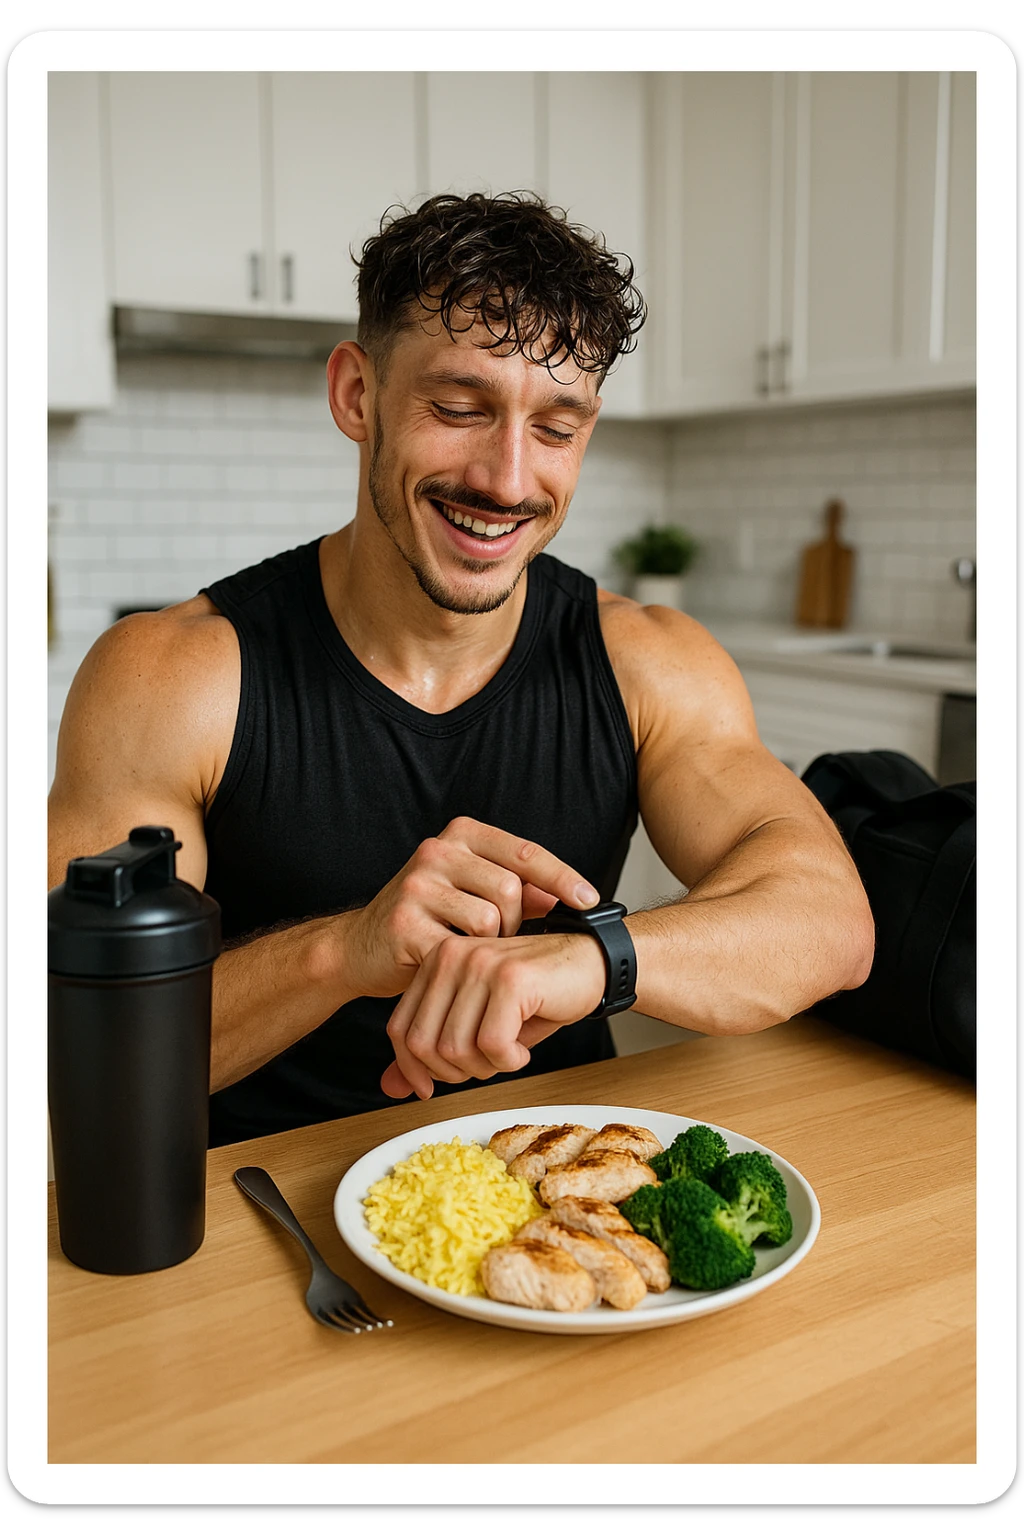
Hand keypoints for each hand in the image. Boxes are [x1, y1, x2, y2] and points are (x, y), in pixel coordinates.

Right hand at [344, 816, 600, 1002]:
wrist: (358, 947)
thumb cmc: (427, 920)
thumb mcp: (472, 893)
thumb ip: (517, 889)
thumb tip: (566, 894)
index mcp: (460, 836)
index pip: (523, 851)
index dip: (562, 877)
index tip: (589, 899)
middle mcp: (437, 851)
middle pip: (509, 888)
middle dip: (515, 923)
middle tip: (500, 941)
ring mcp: (417, 886)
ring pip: (488, 919)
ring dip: (491, 946)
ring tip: (474, 952)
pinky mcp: (403, 923)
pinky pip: (459, 949)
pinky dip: (466, 964)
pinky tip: (456, 966)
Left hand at [379, 929, 607, 1100]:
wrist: (592, 964)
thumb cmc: (536, 996)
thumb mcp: (476, 1025)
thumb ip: (431, 1053)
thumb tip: (389, 1088)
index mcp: (436, 962)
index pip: (400, 1028)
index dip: (412, 1069)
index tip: (432, 1087)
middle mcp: (451, 956)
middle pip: (425, 1045)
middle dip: (455, 1072)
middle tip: (486, 1065)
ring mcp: (480, 964)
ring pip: (456, 1048)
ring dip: (486, 1068)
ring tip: (508, 1052)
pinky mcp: (510, 979)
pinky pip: (492, 1045)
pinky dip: (509, 1060)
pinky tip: (523, 1048)